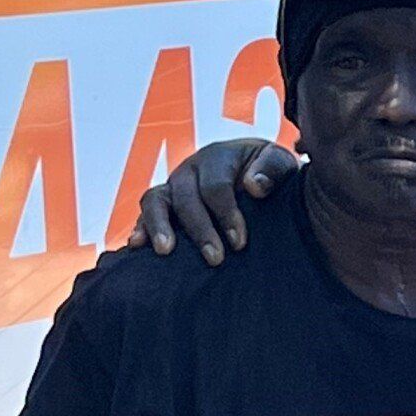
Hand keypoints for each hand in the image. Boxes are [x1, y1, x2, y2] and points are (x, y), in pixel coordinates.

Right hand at [130, 139, 300, 263]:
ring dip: (158, 225)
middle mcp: (190, 169)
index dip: (226, 214)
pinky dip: (140, 228)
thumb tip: (253, 186)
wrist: (257, 177)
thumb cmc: (269, 173)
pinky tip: (137, 247)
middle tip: (215, 259)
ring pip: (155, 200)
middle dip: (200, 229)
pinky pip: (144, 214)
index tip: (240, 242)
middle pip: (185, 197)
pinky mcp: (163, 206)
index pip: (217, 186)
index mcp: (218, 156)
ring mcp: (173, 187)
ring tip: (165, 251)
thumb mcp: (279, 163)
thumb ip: (271, 170)